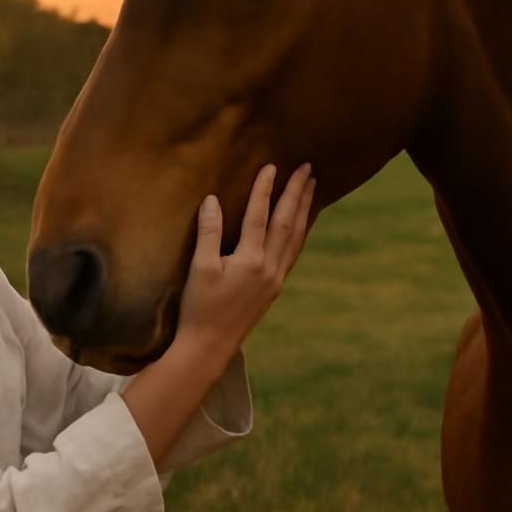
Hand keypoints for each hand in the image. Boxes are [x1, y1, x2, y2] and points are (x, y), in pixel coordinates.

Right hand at [175, 163, 315, 356]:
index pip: (259, 216)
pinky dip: (301, 233)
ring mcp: (276, 279)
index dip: (264, 189)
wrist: (209, 346)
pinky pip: (293, 253)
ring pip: (296, 238)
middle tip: (307, 168)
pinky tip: (302, 224)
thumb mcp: (200, 268)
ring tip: (312, 188)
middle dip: (297, 193)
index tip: (272, 166)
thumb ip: (208, 232)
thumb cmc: (199, 307)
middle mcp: (270, 268)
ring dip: (304, 210)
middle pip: (287, 222)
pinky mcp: (274, 288)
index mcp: (251, 261)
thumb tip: (212, 199)